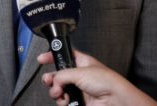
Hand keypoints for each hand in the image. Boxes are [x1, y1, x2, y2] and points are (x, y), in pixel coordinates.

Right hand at [38, 50, 156, 105]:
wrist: (115, 101)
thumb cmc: (106, 82)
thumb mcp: (80, 71)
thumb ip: (62, 75)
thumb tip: (54, 82)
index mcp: (81, 62)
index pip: (63, 55)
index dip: (52, 56)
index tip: (41, 59)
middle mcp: (78, 75)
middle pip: (57, 75)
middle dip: (50, 78)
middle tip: (48, 81)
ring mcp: (78, 89)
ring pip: (58, 89)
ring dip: (55, 91)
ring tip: (59, 93)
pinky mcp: (78, 101)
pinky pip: (63, 100)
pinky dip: (62, 101)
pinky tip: (65, 100)